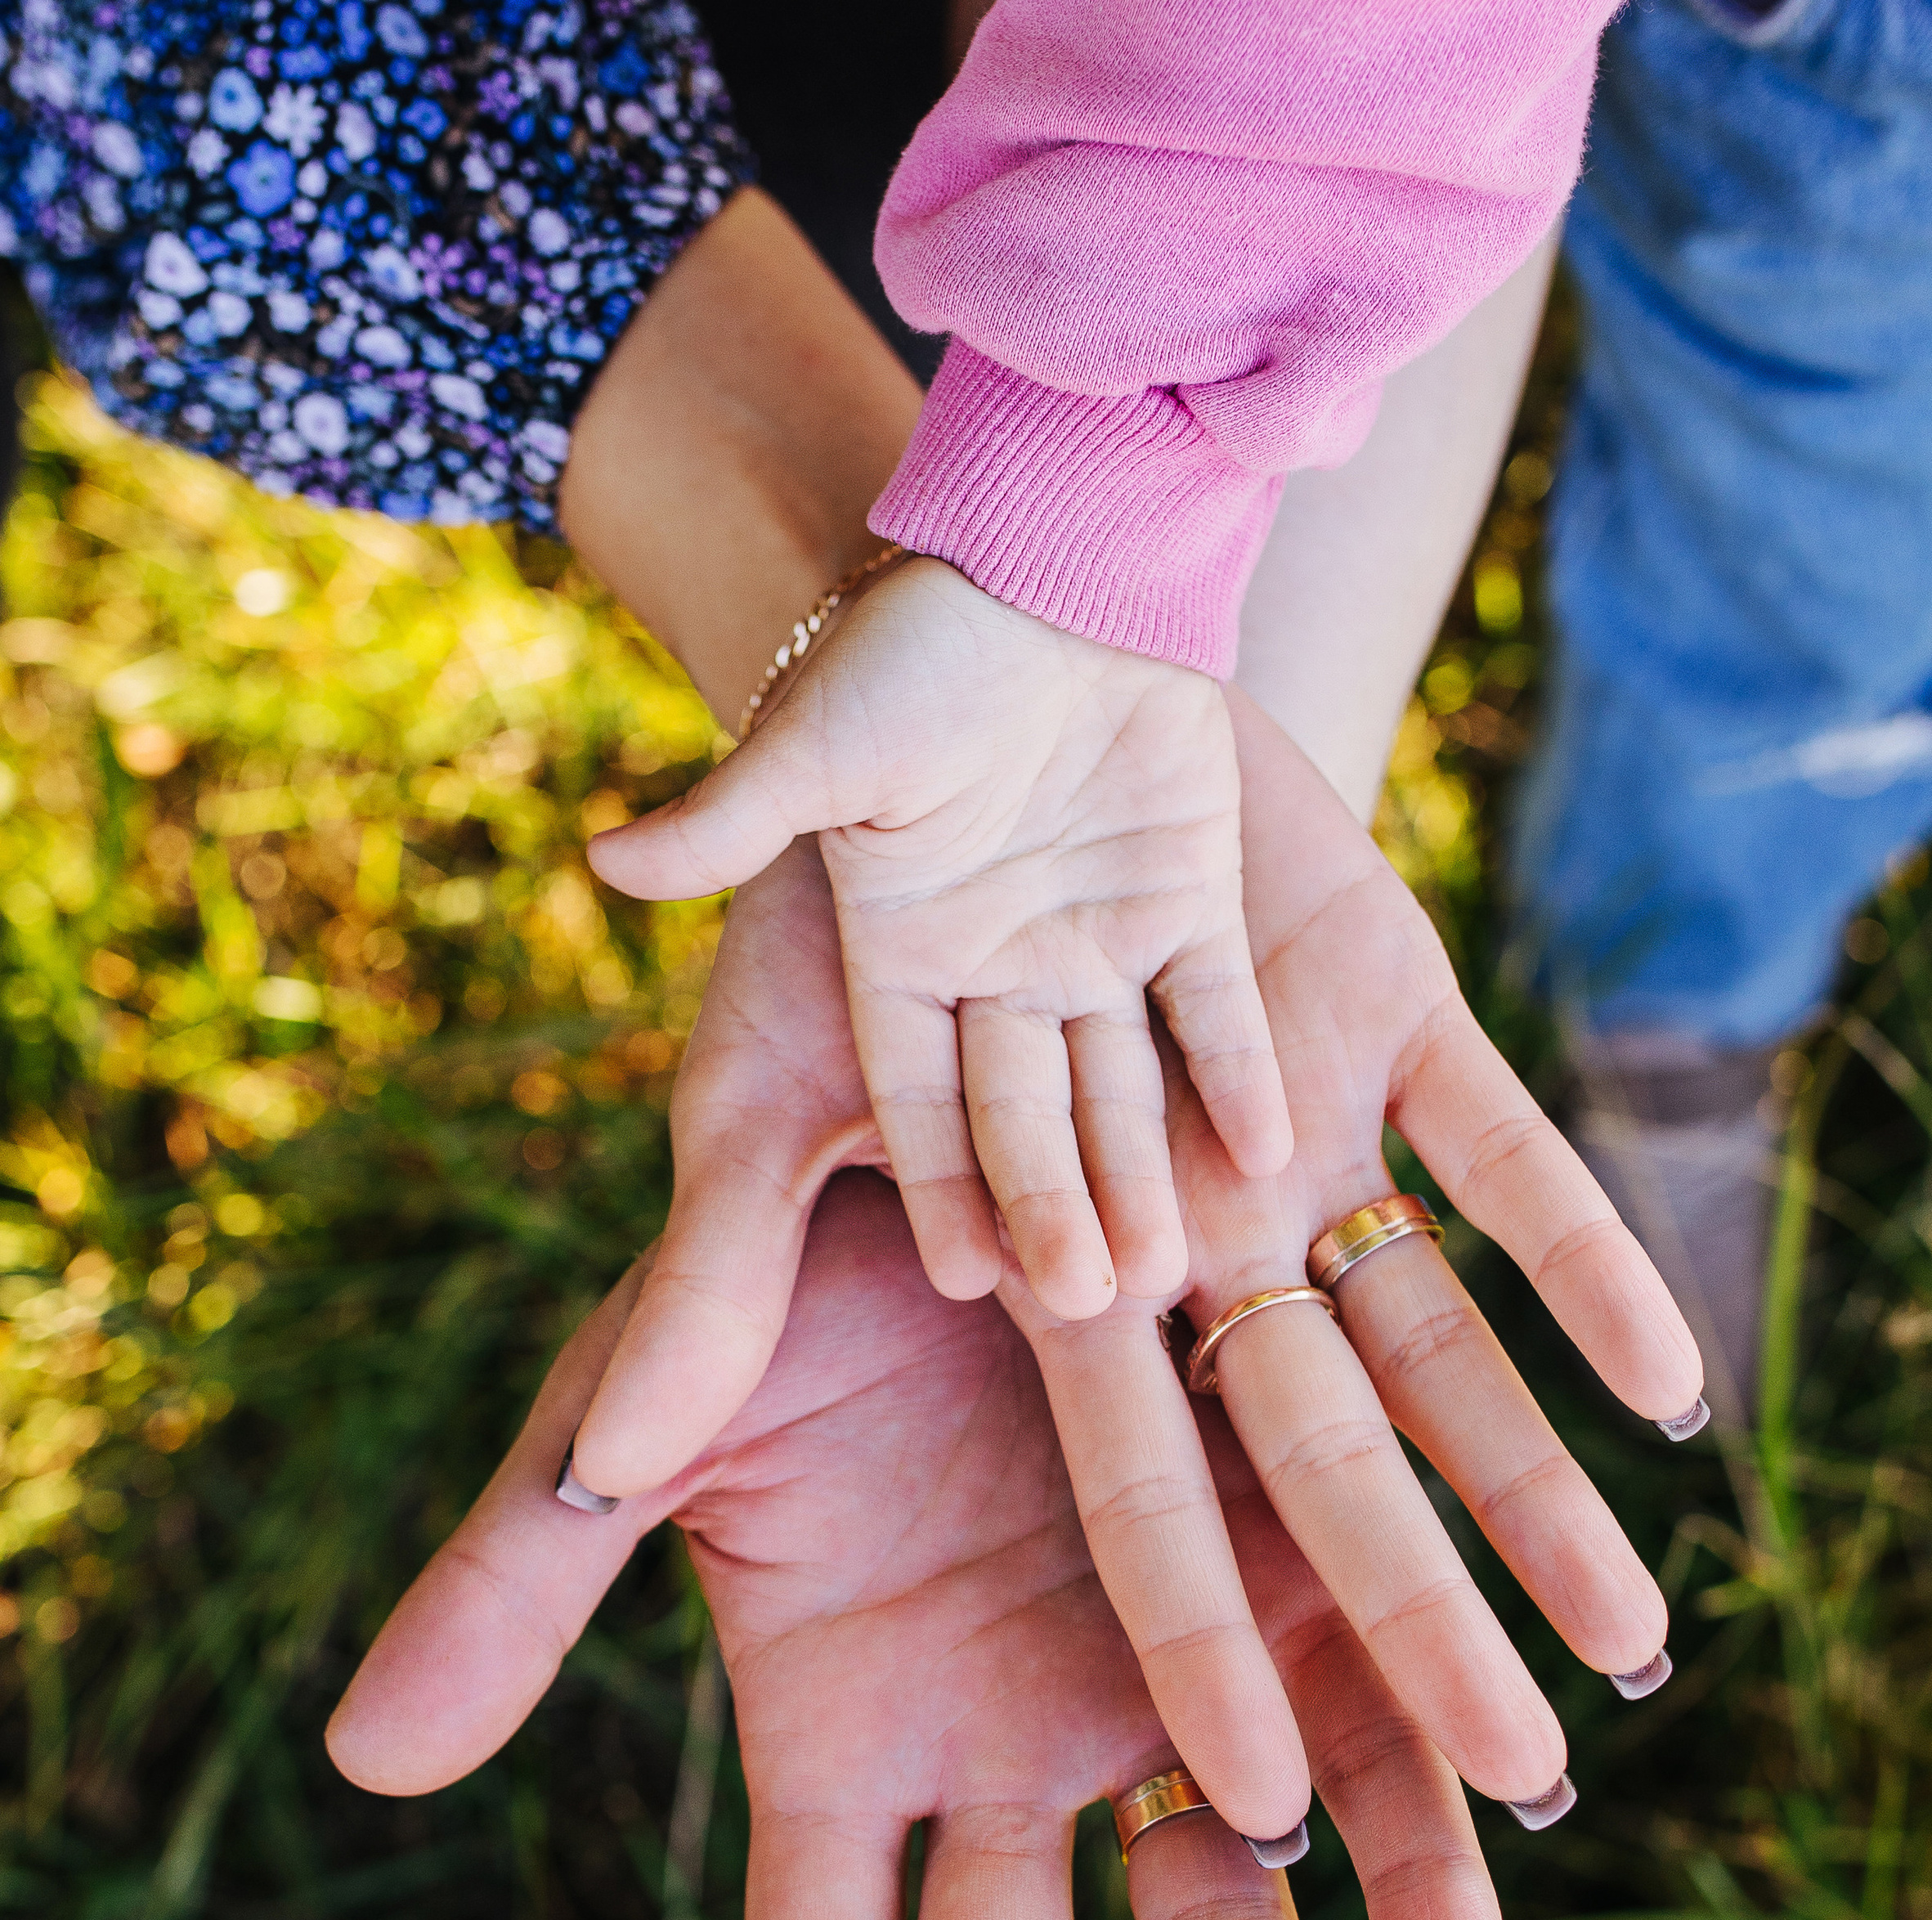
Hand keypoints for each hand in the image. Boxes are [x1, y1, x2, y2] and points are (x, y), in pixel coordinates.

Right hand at [326, 1179, 1511, 1919]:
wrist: (1008, 1090)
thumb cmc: (799, 1240)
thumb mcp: (647, 1403)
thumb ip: (527, 1578)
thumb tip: (365, 1765)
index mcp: (846, 1730)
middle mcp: (1012, 1745)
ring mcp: (1173, 1681)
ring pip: (1222, 1919)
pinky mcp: (1314, 1588)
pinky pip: (1380, 1757)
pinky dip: (1421, 1874)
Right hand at [566, 712, 1704, 1844]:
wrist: (985, 632)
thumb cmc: (836, 857)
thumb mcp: (761, 1082)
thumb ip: (706, 1278)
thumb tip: (604, 1475)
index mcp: (1038, 1274)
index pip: (1132, 1494)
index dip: (1194, 1640)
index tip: (1264, 1814)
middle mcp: (1177, 1236)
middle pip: (1306, 1463)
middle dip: (1405, 1619)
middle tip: (1516, 1793)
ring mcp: (1293, 1134)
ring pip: (1430, 1344)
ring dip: (1529, 1486)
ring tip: (1638, 1646)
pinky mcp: (1389, 1009)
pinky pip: (1506, 1155)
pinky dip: (1585, 1256)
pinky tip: (1676, 1394)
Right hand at [586, 558, 1291, 1327]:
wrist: (1029, 542)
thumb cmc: (904, 640)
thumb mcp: (813, 740)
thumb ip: (729, 819)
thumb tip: (608, 861)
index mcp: (901, 952)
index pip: (919, 1096)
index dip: (942, 1183)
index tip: (969, 1276)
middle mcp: (998, 967)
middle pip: (1026, 1115)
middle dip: (1054, 1207)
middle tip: (1088, 1306)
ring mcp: (1096, 936)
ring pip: (1123, 1084)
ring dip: (1145, 1173)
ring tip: (1171, 1272)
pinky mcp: (1186, 894)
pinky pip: (1215, 1005)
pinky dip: (1239, 1071)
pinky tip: (1265, 1149)